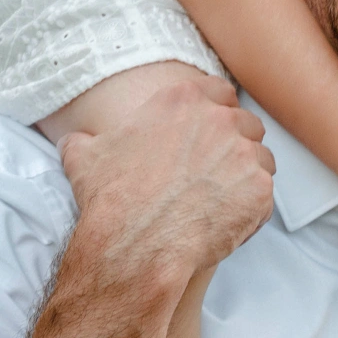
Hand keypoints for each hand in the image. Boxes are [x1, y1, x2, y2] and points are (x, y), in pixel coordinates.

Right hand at [59, 67, 275, 299]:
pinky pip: (265, 195)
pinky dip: (252, 208)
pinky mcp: (260, 188)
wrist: (134, 244)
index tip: (209, 136)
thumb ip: (84, 141)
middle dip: (235, 145)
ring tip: (224, 200)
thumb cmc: (110, 200)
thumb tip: (73, 142)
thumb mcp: (85, 158)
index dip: (217, 114)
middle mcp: (220, 119)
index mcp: (184, 100)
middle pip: (246, 124)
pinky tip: (229, 223)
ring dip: (247, 176)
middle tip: (217, 172)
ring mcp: (244, 153)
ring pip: (260, 158)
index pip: (220, 92)